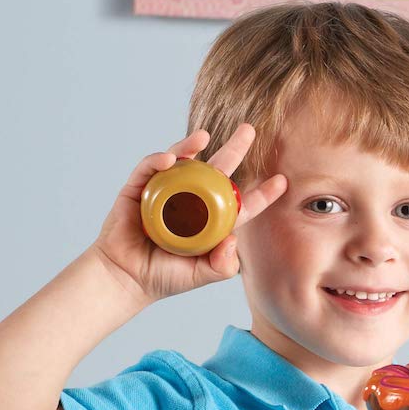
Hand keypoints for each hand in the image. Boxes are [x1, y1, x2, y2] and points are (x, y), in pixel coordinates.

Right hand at [91, 123, 286, 303]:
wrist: (126, 279)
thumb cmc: (165, 278)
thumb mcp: (201, 275)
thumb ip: (222, 266)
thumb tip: (233, 239)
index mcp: (209, 222)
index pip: (240, 204)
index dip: (261, 194)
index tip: (282, 181)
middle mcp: (190, 202)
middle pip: (216, 170)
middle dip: (234, 149)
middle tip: (249, 130)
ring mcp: (164, 193)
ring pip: (182, 162)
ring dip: (191, 145)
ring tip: (203, 135)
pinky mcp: (138, 190)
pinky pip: (149, 170)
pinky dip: (157, 161)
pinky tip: (168, 158)